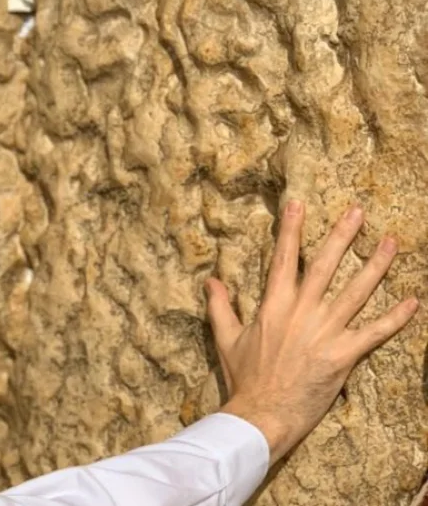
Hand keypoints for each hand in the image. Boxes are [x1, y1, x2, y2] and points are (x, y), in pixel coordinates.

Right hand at [207, 200, 418, 464]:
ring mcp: (324, 333)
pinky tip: (413, 302)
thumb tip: (211, 282)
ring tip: (391, 242)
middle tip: (357, 211)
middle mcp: (301, 313)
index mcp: (273, 306)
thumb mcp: (227, 339)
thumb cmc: (244, 379)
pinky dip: (395, 318)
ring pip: (356, 292)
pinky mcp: (343, 356)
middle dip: (341, 236)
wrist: (261, 414)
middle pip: (324, 266)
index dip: (291, 230)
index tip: (298, 205)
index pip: (283, 259)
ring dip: (375, 266)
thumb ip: (220, 308)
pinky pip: (374, 332)